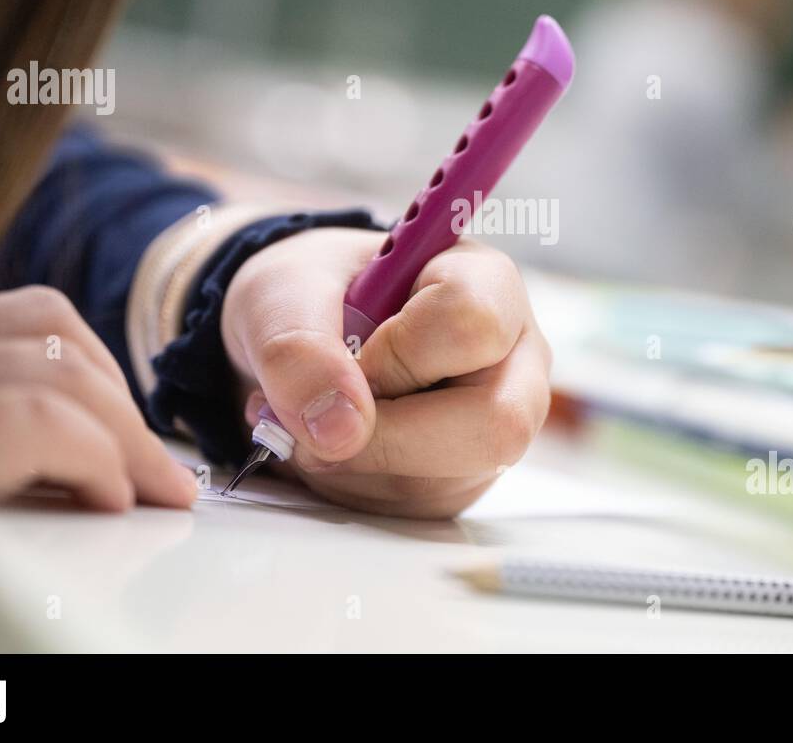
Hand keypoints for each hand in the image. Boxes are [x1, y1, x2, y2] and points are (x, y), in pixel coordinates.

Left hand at [0, 286, 195, 649]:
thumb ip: (12, 594)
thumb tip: (107, 572)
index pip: (32, 421)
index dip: (100, 457)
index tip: (121, 507)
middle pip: (55, 372)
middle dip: (129, 431)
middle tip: (161, 486)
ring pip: (48, 327)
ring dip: (109, 385)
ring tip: (128, 442)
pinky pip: (22, 312)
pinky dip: (75, 348)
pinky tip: (89, 398)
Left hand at [221, 228, 551, 517]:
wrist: (299, 331)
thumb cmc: (309, 292)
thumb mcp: (281, 292)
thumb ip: (298, 346)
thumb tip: (339, 430)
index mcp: (487, 284)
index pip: (472, 325)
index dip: (397, 354)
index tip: (348, 354)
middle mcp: (512, 359)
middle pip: (496, 423)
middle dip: (387, 438)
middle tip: (318, 420)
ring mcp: (494, 424)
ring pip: (447, 480)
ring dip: (354, 466)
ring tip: (309, 421)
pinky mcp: (464, 476)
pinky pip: (417, 509)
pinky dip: (353, 487)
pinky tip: (331, 445)